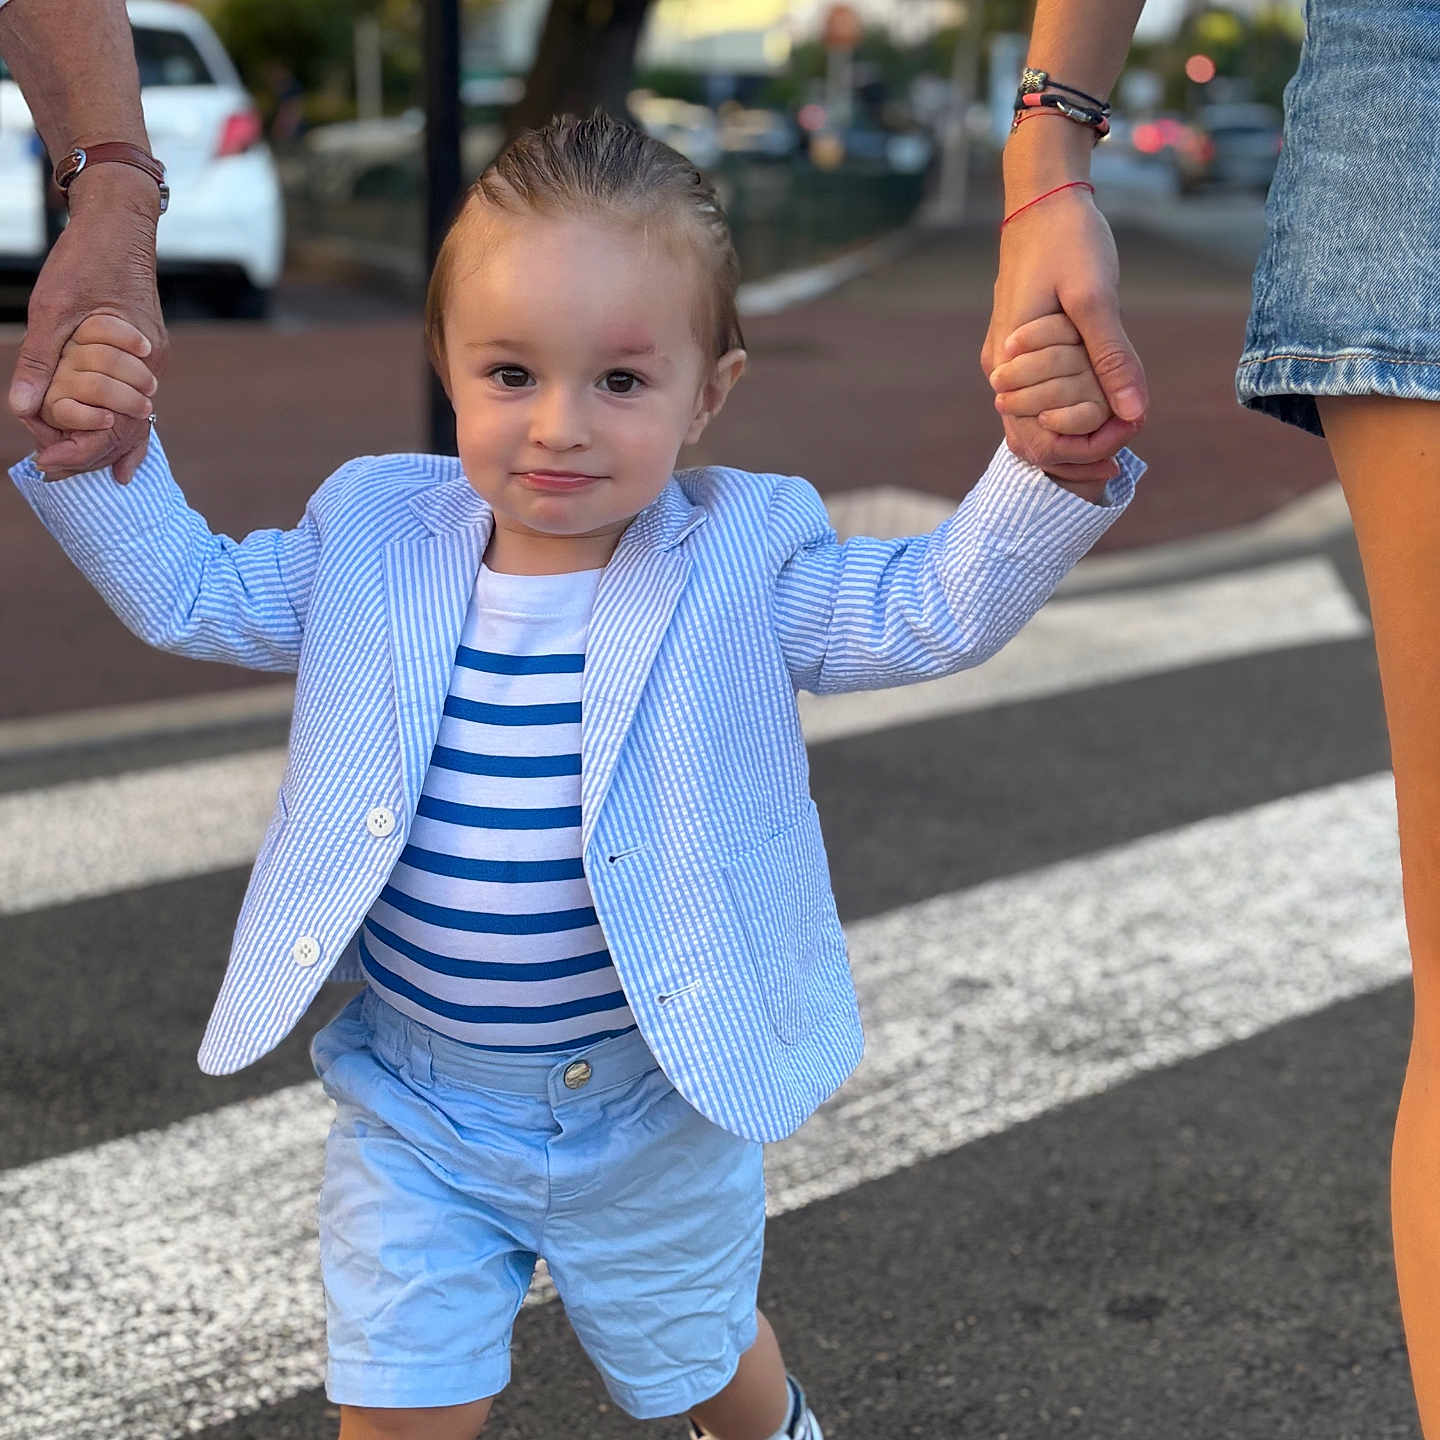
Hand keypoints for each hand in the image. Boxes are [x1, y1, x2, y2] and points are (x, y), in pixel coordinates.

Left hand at [8, 167, 166, 483]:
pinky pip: (138, 400)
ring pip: (135, 419)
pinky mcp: (149, 352)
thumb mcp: (51, 311)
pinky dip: (124, 427)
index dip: (80, 449)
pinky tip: (119, 455)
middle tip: (54, 470)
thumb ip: (38, 360)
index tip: (48, 462)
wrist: (118, 222)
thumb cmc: (86, 261)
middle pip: (128, 431)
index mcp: (135, 361)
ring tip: (76, 465)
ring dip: (105, 443)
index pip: (113, 426)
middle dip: (90, 454)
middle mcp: (152, 368)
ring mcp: (154, 361)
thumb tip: (21, 407)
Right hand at [981, 184, 1146, 483]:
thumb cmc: (1067, 240)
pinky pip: (1040, 400)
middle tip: (1130, 441)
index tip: (1130, 436)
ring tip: (1123, 425)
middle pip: (1034, 441)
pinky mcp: (1019, 353)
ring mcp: (1006, 364)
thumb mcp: (1096, 297)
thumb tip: (1135, 413)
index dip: (1085, 450)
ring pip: (1036, 423)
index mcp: (1010, 363)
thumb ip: (1113, 358)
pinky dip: (1071, 410)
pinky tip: (1105, 404)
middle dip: (1083, 450)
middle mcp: (1001, 372)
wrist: (1041, 199)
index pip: (1039, 440)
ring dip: (1078, 432)